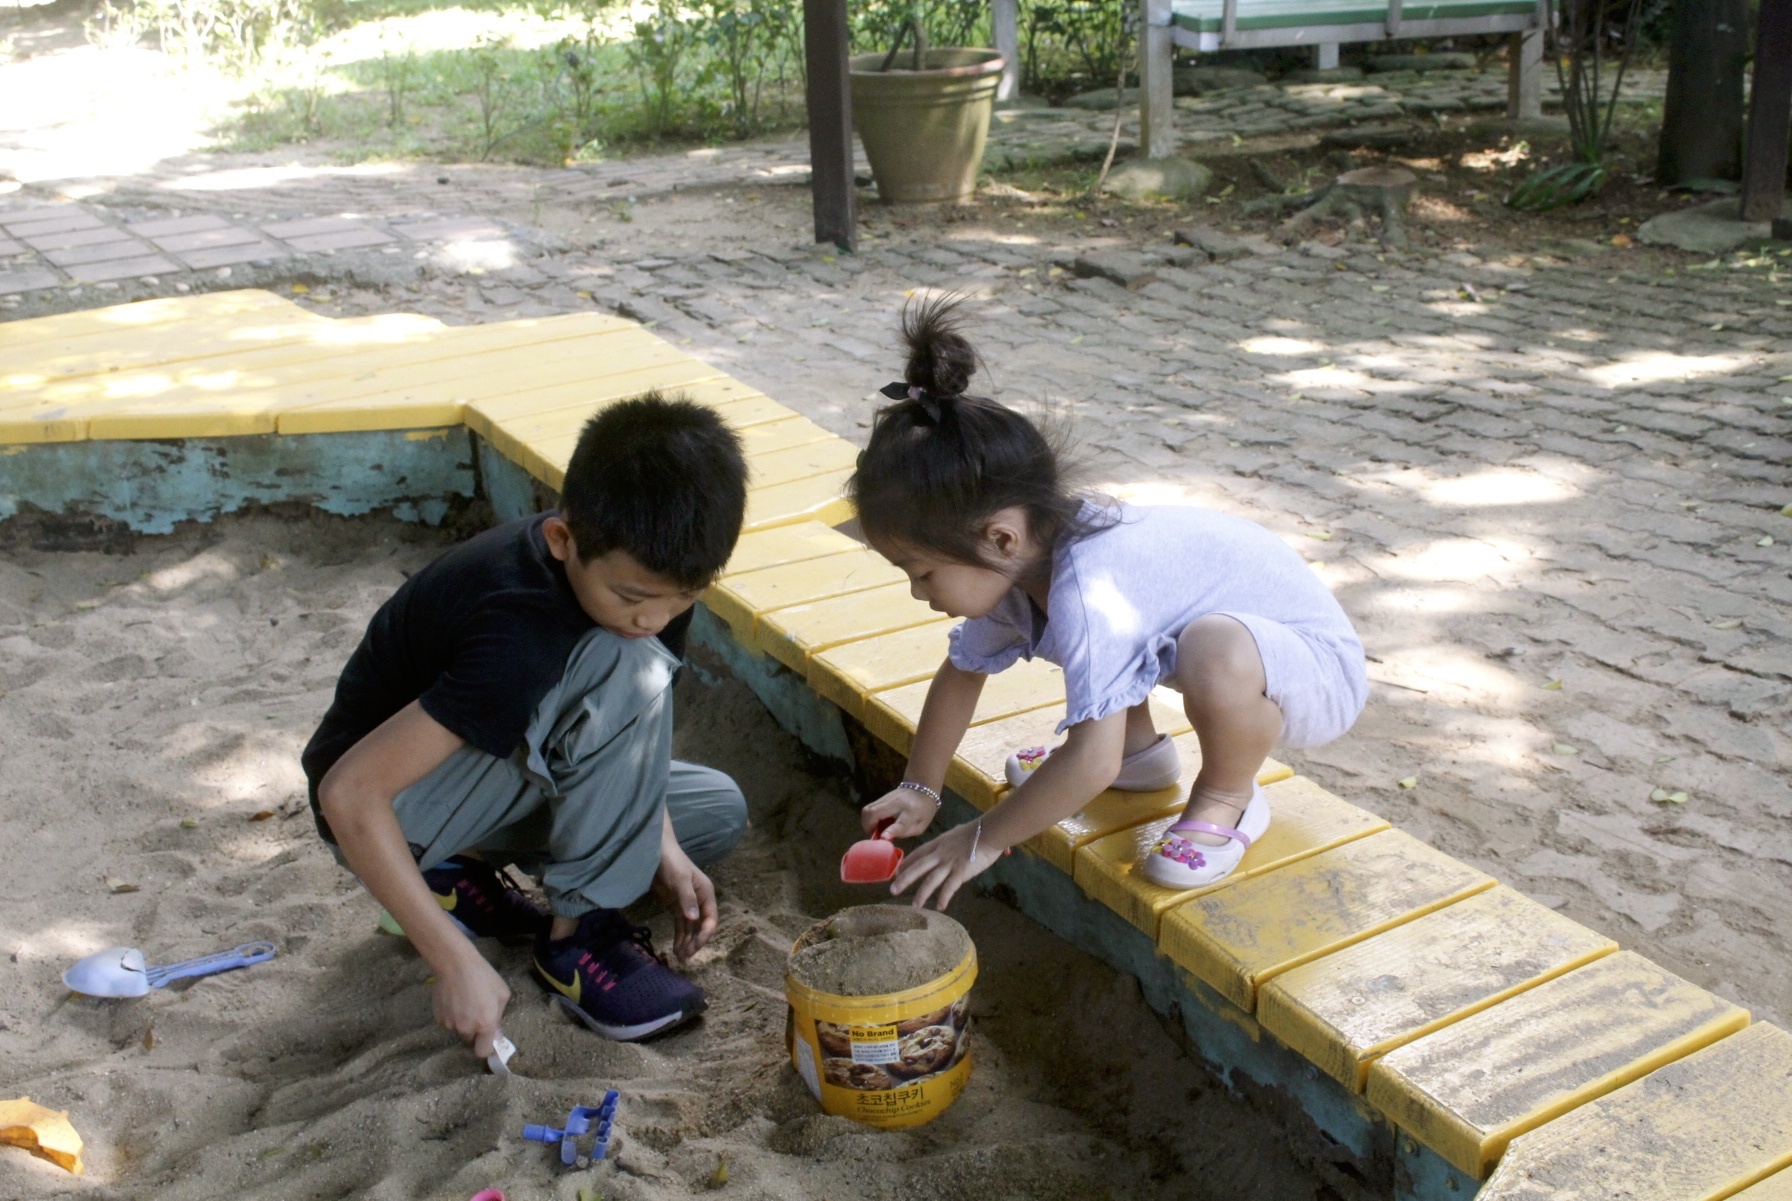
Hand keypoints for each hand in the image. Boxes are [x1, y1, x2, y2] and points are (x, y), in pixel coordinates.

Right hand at [431, 945, 509, 1057]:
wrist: (455, 964)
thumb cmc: (483, 976)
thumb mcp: (501, 994)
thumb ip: (499, 1017)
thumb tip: (496, 1034)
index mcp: (485, 1025)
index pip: (483, 1052)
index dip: (486, 1047)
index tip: (488, 1039)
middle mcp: (466, 1029)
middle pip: (470, 1040)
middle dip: (475, 1031)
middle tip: (477, 1013)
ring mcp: (450, 1024)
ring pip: (458, 1030)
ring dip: (463, 1022)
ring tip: (465, 1002)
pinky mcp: (438, 1017)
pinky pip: (448, 1022)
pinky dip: (452, 1016)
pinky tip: (454, 999)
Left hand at [653, 843, 717, 961]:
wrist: (656, 851)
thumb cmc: (672, 862)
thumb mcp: (680, 880)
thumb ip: (687, 898)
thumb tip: (694, 919)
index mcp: (706, 894)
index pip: (710, 918)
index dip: (705, 934)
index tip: (696, 946)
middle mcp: (699, 901)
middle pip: (701, 926)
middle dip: (695, 942)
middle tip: (686, 956)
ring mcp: (687, 905)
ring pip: (690, 929)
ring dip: (687, 943)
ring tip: (680, 957)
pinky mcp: (675, 907)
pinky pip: (680, 926)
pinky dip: (679, 937)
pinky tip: (676, 948)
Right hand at [860, 784, 940, 840]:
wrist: (922, 788)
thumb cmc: (923, 811)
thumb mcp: (920, 826)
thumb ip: (904, 833)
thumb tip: (885, 838)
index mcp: (911, 812)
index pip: (900, 823)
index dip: (890, 831)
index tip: (883, 838)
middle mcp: (897, 803)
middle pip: (874, 812)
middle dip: (868, 827)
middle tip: (873, 835)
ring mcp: (887, 798)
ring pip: (867, 809)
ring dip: (866, 822)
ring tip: (874, 829)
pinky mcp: (881, 797)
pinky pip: (868, 808)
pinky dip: (868, 818)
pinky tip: (875, 823)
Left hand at [889, 819, 1003, 910]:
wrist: (989, 832)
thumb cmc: (977, 832)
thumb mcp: (956, 834)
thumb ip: (949, 843)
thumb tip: (949, 846)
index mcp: (938, 843)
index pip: (918, 854)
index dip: (907, 863)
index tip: (897, 871)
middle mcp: (940, 854)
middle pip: (918, 867)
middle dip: (904, 879)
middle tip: (892, 890)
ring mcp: (949, 863)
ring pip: (930, 880)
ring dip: (921, 894)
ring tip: (915, 905)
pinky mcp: (961, 872)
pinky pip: (949, 887)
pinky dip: (943, 898)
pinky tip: (940, 907)